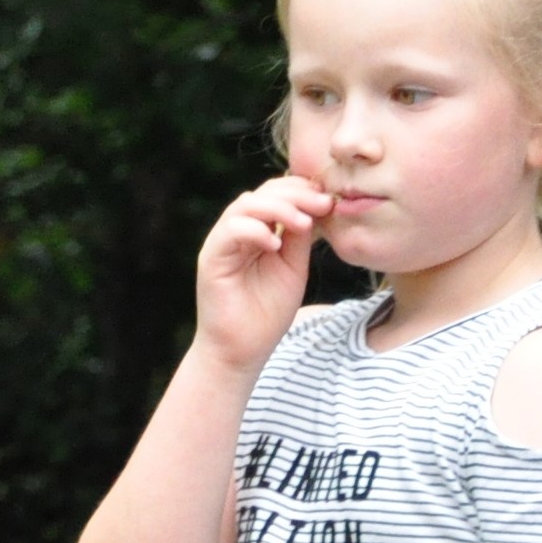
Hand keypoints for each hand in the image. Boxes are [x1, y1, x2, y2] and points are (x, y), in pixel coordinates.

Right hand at [195, 174, 330, 371]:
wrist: (242, 352)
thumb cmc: (267, 314)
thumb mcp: (293, 267)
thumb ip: (299, 237)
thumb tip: (314, 205)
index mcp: (257, 232)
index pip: (275, 195)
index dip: (302, 191)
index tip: (330, 201)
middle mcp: (237, 233)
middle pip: (261, 192)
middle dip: (295, 194)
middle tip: (322, 205)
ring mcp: (222, 244)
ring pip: (245, 205)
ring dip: (279, 208)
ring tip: (304, 224)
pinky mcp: (211, 259)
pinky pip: (231, 230)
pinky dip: (256, 230)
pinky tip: (276, 245)